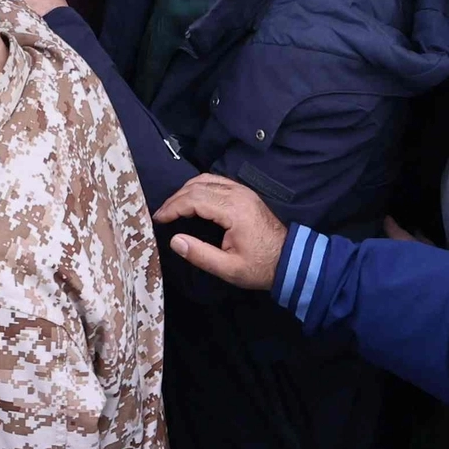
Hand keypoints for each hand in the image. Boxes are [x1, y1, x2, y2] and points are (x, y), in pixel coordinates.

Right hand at [156, 173, 285, 290]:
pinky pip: (216, 181)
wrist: (290, 260)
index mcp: (233, 210)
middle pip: (197, 186)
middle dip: (175, 199)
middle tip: (161, 215)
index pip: (194, 199)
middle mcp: (237, 194)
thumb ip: (200, 254)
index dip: (172, 207)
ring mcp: (242, 191)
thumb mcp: (229, 269)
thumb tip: (174, 240)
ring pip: (206, 179)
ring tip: (173, 208)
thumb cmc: (259, 267)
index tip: (158, 219)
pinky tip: (191, 201)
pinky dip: (199, 187)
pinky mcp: (244, 193)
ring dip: (186, 191)